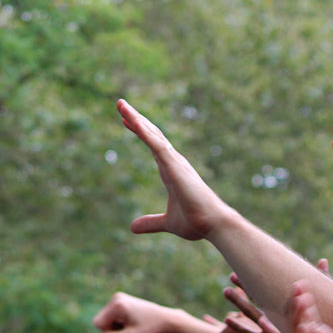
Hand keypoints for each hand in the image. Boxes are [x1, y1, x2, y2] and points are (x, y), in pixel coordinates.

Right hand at [93, 292, 174, 332]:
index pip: (98, 323)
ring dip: (115, 325)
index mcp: (117, 305)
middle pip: (100, 319)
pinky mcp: (121, 298)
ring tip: (130, 326)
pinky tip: (130, 321)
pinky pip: (110, 313)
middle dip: (111, 328)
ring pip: (105, 317)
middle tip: (128, 331)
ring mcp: (118, 296)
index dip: (108, 332)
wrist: (164, 318)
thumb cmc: (149, 328)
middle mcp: (115, 297)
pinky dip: (118, 320)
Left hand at [116, 99, 233, 240]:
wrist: (213, 225)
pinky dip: (145, 132)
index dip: (140, 131)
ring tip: (120, 105)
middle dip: (135, 118)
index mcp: (171, 170)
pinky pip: (157, 145)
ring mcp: (174, 162)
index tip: (128, 121)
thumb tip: (132, 227)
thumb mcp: (166, 223)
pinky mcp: (174, 166)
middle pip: (151, 134)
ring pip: (152, 134)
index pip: (153, 145)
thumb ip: (151, 223)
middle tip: (120, 104)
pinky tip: (134, 121)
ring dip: (136, 118)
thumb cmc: (196, 222)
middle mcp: (173, 162)